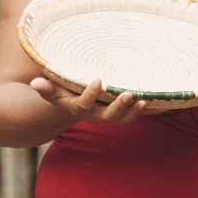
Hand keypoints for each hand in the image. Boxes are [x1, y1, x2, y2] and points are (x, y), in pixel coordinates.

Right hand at [30, 76, 147, 125]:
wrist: (75, 105)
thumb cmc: (63, 93)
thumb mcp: (53, 90)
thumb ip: (46, 88)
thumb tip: (34, 83)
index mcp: (78, 108)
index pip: (84, 105)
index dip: (90, 95)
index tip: (98, 79)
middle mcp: (96, 114)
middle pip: (109, 116)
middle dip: (119, 107)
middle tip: (129, 95)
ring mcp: (110, 114)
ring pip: (123, 118)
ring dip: (134, 111)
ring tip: (144, 100)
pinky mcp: (122, 112)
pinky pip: (136, 113)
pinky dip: (150, 111)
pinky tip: (163, 104)